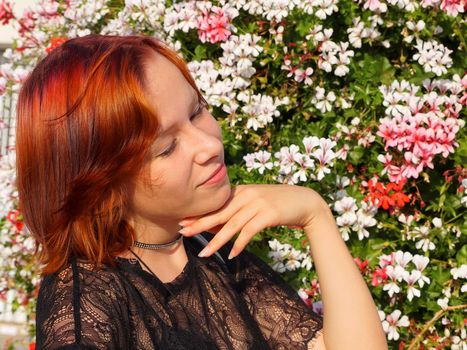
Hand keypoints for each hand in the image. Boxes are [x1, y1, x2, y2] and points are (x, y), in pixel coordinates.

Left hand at [178, 184, 326, 258]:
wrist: (305, 202)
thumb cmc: (279, 204)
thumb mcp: (256, 203)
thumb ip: (237, 210)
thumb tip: (215, 227)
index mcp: (241, 191)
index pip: (216, 205)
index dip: (200, 214)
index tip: (183, 222)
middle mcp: (247, 195)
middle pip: (220, 213)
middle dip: (200, 224)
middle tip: (184, 232)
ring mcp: (258, 204)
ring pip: (232, 225)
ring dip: (217, 241)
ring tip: (204, 253)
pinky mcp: (268, 214)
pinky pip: (249, 231)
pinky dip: (240, 244)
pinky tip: (231, 255)